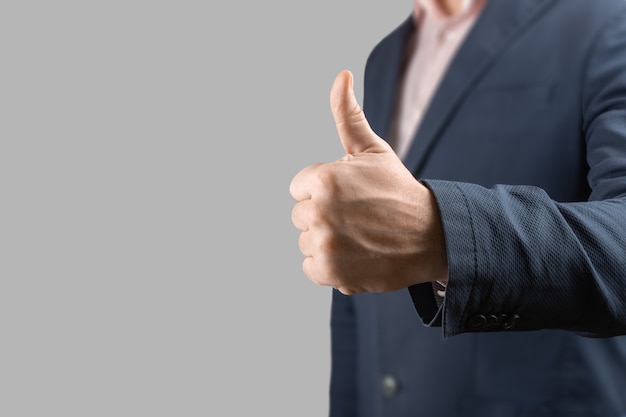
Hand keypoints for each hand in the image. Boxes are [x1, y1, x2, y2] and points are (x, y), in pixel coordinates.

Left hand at [289, 70, 447, 294]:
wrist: (432, 235)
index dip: (324, 192)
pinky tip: (356, 256)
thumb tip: (341, 75)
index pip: (299, 189)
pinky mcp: (330, 273)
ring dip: (328, 242)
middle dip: (324, 216)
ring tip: (360, 237)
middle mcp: (317, 212)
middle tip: (359, 217)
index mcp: (322, 179)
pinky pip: (311, 268)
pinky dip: (330, 267)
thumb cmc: (398, 190)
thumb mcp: (373, 150)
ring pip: (307, 242)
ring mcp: (324, 245)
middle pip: (300, 216)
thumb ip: (348, 115)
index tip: (351, 197)